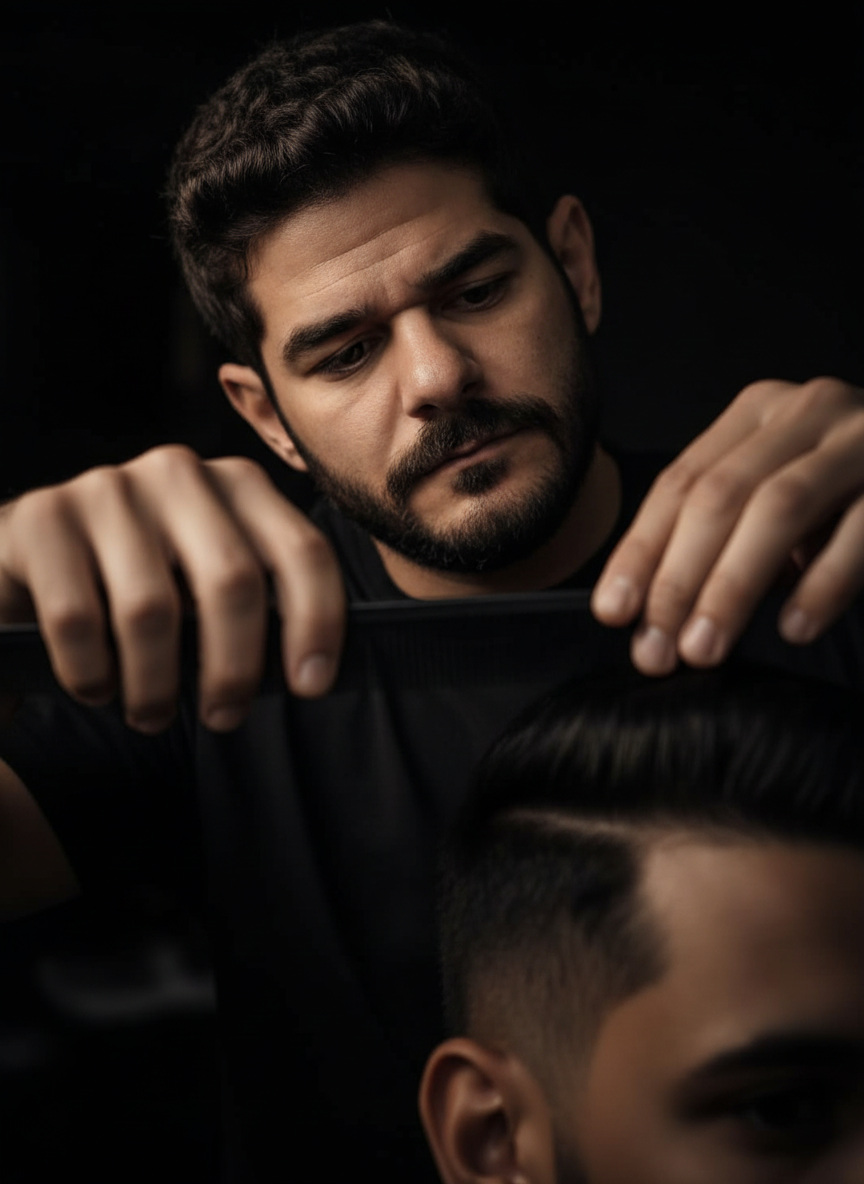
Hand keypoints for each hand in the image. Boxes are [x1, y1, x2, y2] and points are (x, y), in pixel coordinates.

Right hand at [0, 446, 345, 730]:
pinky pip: (79, 619)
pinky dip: (92, 673)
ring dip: (157, 684)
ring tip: (152, 713)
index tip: (311, 685)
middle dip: (234, 667)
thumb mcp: (206, 583)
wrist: (29, 566)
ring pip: (153, 610)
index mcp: (237, 485)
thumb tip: (312, 671)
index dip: (317, 621)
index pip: (301, 550)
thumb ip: (258, 603)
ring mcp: (107, 488)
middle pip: (234, 582)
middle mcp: (178, 474)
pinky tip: (97, 687)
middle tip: (224, 716)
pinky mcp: (42, 516)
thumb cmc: (137, 588)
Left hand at [591, 377, 863, 673]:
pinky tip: (793, 628)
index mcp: (758, 415)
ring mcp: (862, 435)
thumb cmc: (849, 498)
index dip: (640, 550)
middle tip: (657, 651)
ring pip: (779, 507)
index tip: (612, 614)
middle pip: (719, 496)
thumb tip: (650, 616)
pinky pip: (861, 528)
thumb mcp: (777, 500)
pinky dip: (823, 581)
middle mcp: (805, 411)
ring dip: (733, 585)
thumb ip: (725, 536)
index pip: (679, 484)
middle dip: (678, 579)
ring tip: (704, 649)